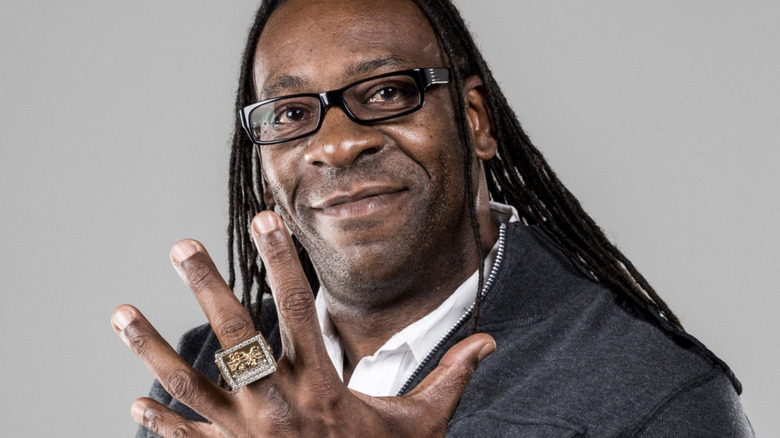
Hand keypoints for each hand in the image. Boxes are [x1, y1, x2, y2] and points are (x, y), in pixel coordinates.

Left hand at [112, 211, 494, 436]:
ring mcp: (244, 435)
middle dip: (207, 286)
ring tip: (120, 313)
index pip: (299, 309)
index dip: (283, 261)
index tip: (265, 221)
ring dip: (152, 347)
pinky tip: (135, 404)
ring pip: (191, 383)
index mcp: (322, 387)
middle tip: (181, 246)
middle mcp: (276, 405)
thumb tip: (491, 341)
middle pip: (235, 335)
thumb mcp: (421, 425)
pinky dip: (160, 422)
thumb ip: (449, 378)